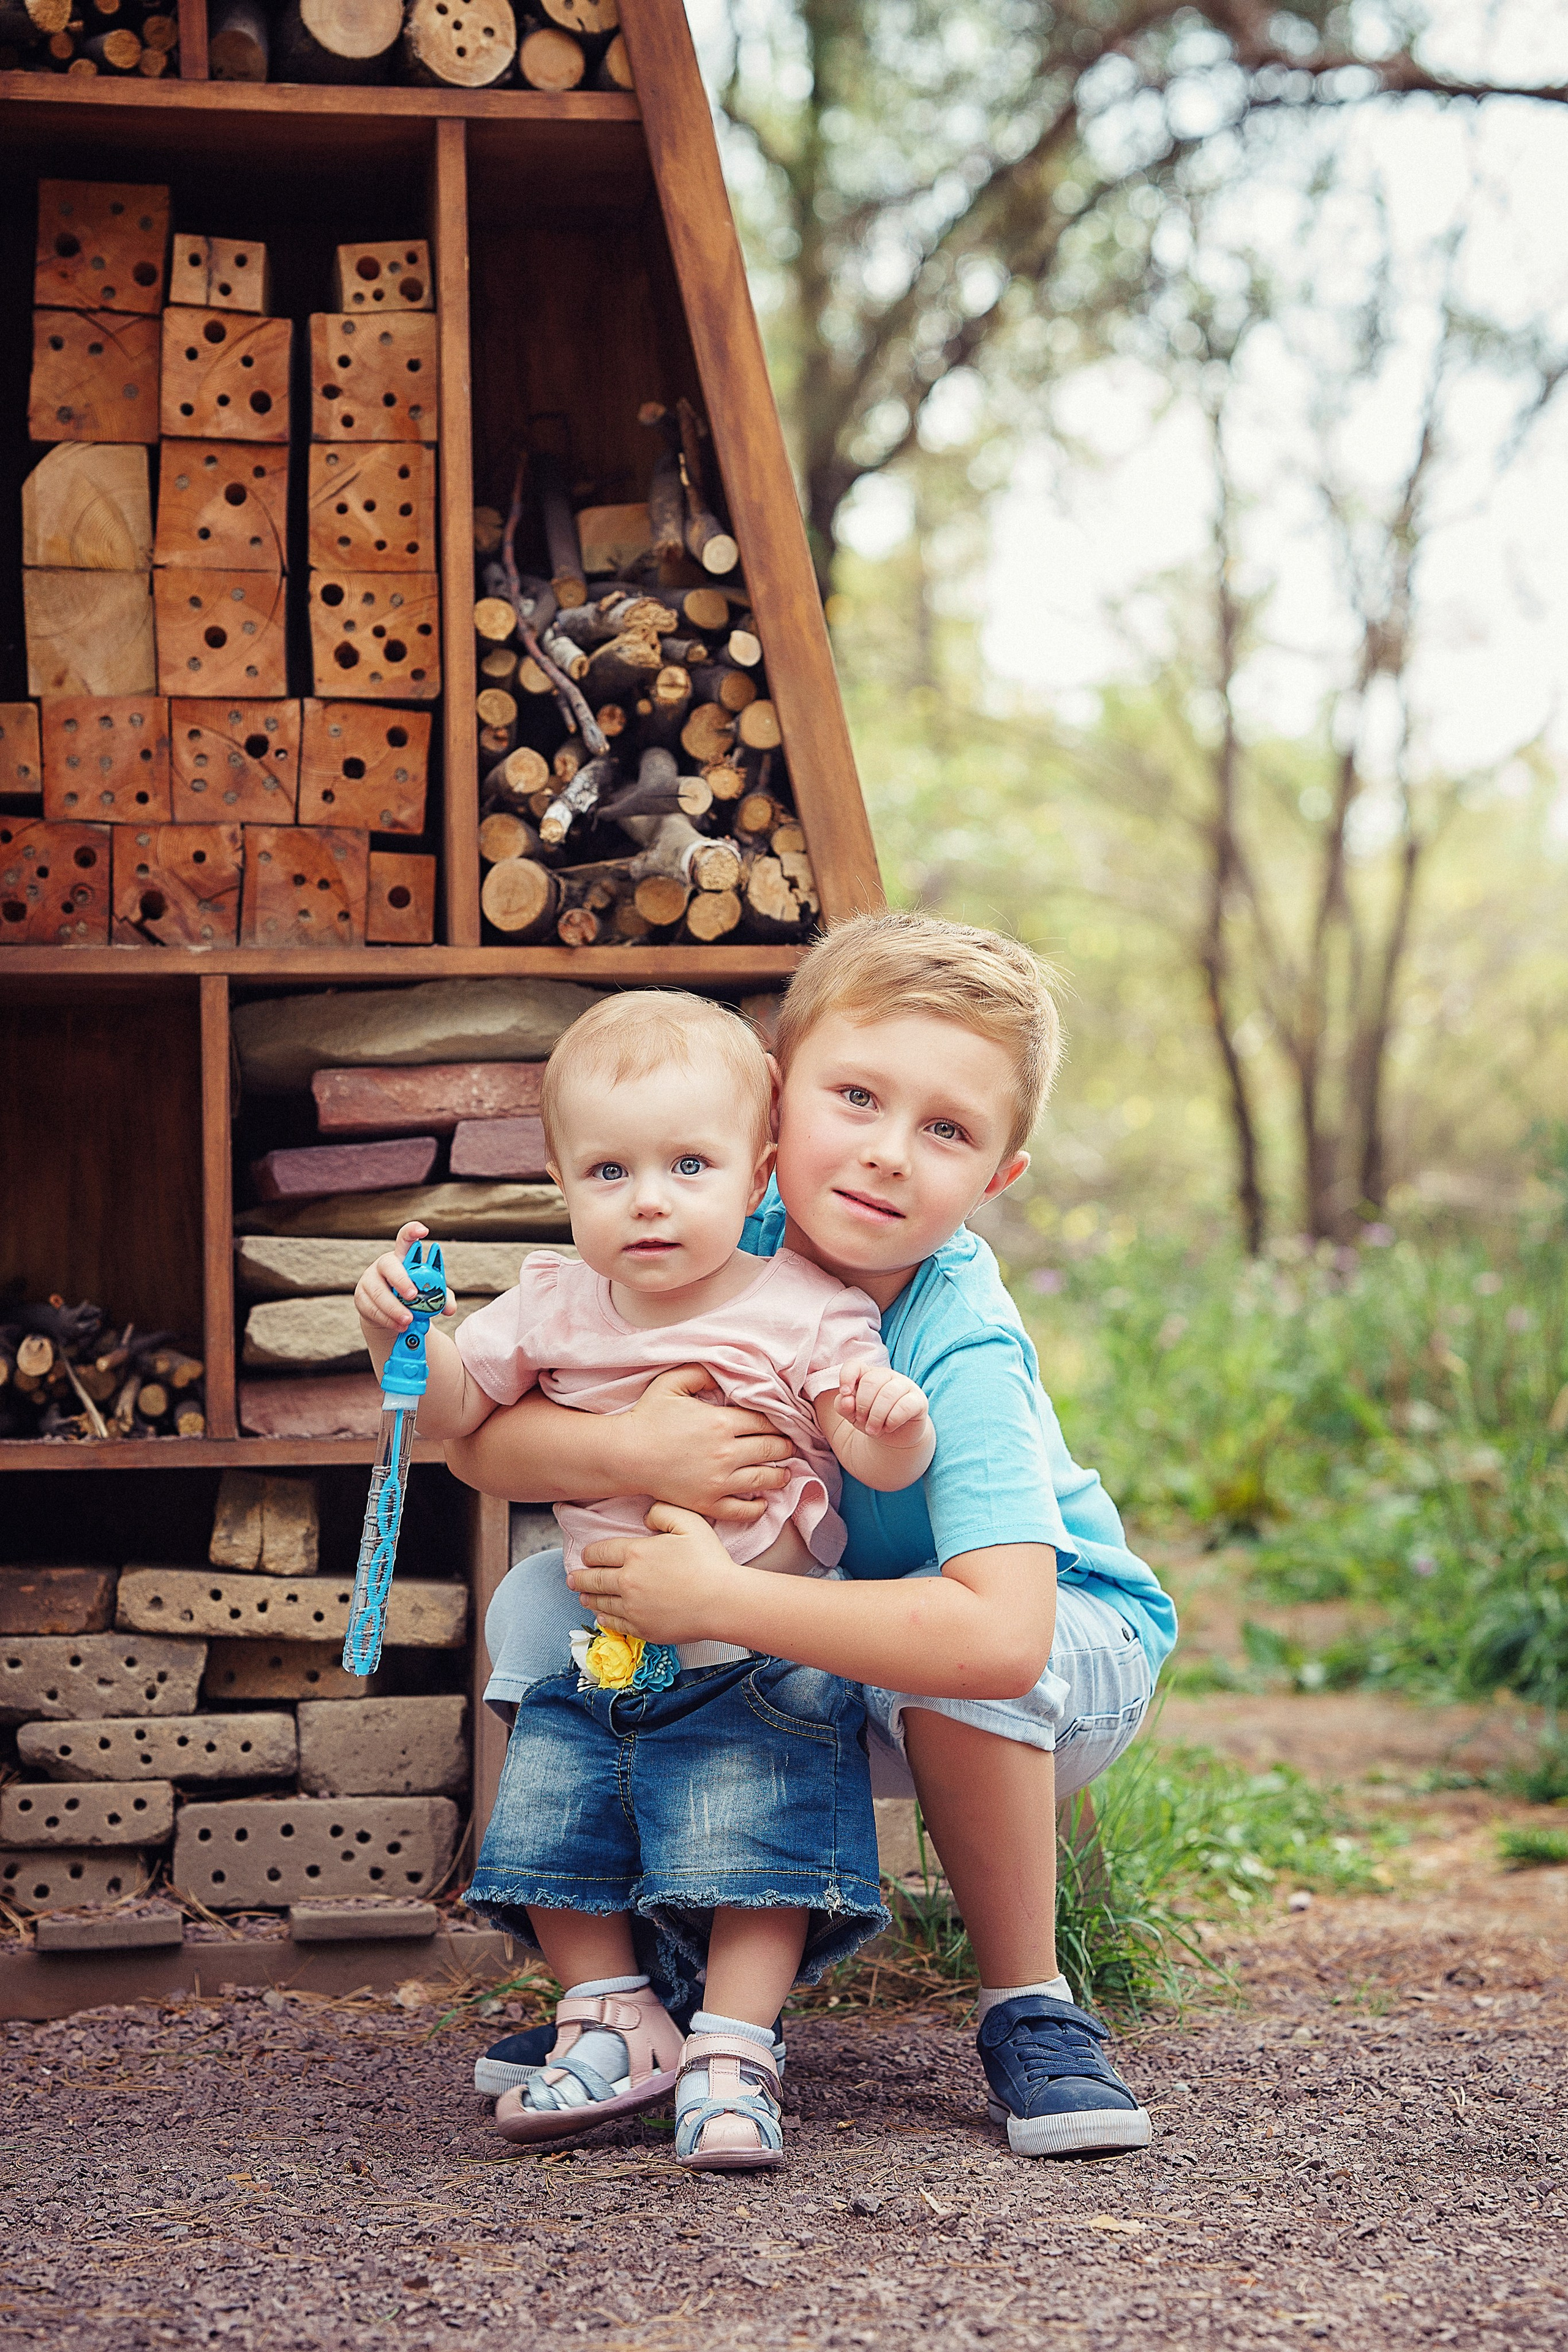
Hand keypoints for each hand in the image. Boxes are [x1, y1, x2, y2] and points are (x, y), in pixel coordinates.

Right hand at [353, 1222, 453, 1334]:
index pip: (405, 1239)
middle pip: (389, 1266)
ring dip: (394, 1308)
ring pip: (379, 1292)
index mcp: (402, 1258)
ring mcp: (369, 1280)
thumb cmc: (411, 1297)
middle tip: (413, 1296)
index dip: (412, 1232)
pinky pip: (372, 1308)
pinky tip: (399, 1326)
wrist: (388, 1314)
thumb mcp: (427, 1295)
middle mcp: (383, 1265)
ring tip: (408, 1320)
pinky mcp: (361, 1297)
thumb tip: (449, 1308)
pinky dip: (387, 1319)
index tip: (424, 1230)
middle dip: (401, 1280)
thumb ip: (441, 1298)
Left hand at [570, 1504, 750, 1643]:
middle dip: (580, 1577)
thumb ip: (662, 1511)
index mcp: (636, 1553)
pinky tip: (602, 1615)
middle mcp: (627, 1581)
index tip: (587, 1556)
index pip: (600, 1552)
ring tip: (582, 1596)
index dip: (590, 1554)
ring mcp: (633, 1608)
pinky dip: (604, 1618)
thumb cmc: (709, 1560)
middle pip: (593, 1579)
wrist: (723, 1602)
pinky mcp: (642, 1628)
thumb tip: (644, 1517)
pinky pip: (615, 1623)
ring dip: (588, 1598)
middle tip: (572, 1578)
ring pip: (600, 1602)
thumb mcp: (689, 1522)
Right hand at [615, 1365, 792, 1523]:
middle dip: (784, 1447)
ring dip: (780, 1475)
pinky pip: (742, 1509)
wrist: (625, 1456)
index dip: (777, 1422)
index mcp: (721, 1421)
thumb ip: (700, 1373)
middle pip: (771, 1449)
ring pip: (764, 1478)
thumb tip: (723, 1375)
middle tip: (788, 1447)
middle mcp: (726, 1452)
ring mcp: (719, 1480)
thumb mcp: (671, 1383)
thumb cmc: (647, 1418)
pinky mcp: (708, 1502)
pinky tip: (763, 1501)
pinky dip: (758, 1506)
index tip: (782, 1424)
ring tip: (785, 1473)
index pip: (764, 1421)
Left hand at [835, 1361, 931, 1447]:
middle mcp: (888, 1376)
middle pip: (870, 1381)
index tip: (845, 1392)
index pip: (855, 1365)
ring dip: (876, 1417)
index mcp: (869, 1374)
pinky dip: (892, 1420)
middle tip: (862, 1420)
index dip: (847, 1376)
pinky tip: (888, 1427)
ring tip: (872, 1430)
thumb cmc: (872, 1420)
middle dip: (862, 1405)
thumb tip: (846, 1399)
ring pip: (887, 1394)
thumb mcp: (853, 1415)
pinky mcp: (918, 1400)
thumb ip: (843, 1405)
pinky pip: (904, 1406)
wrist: (896, 1437)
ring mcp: (905, 1386)